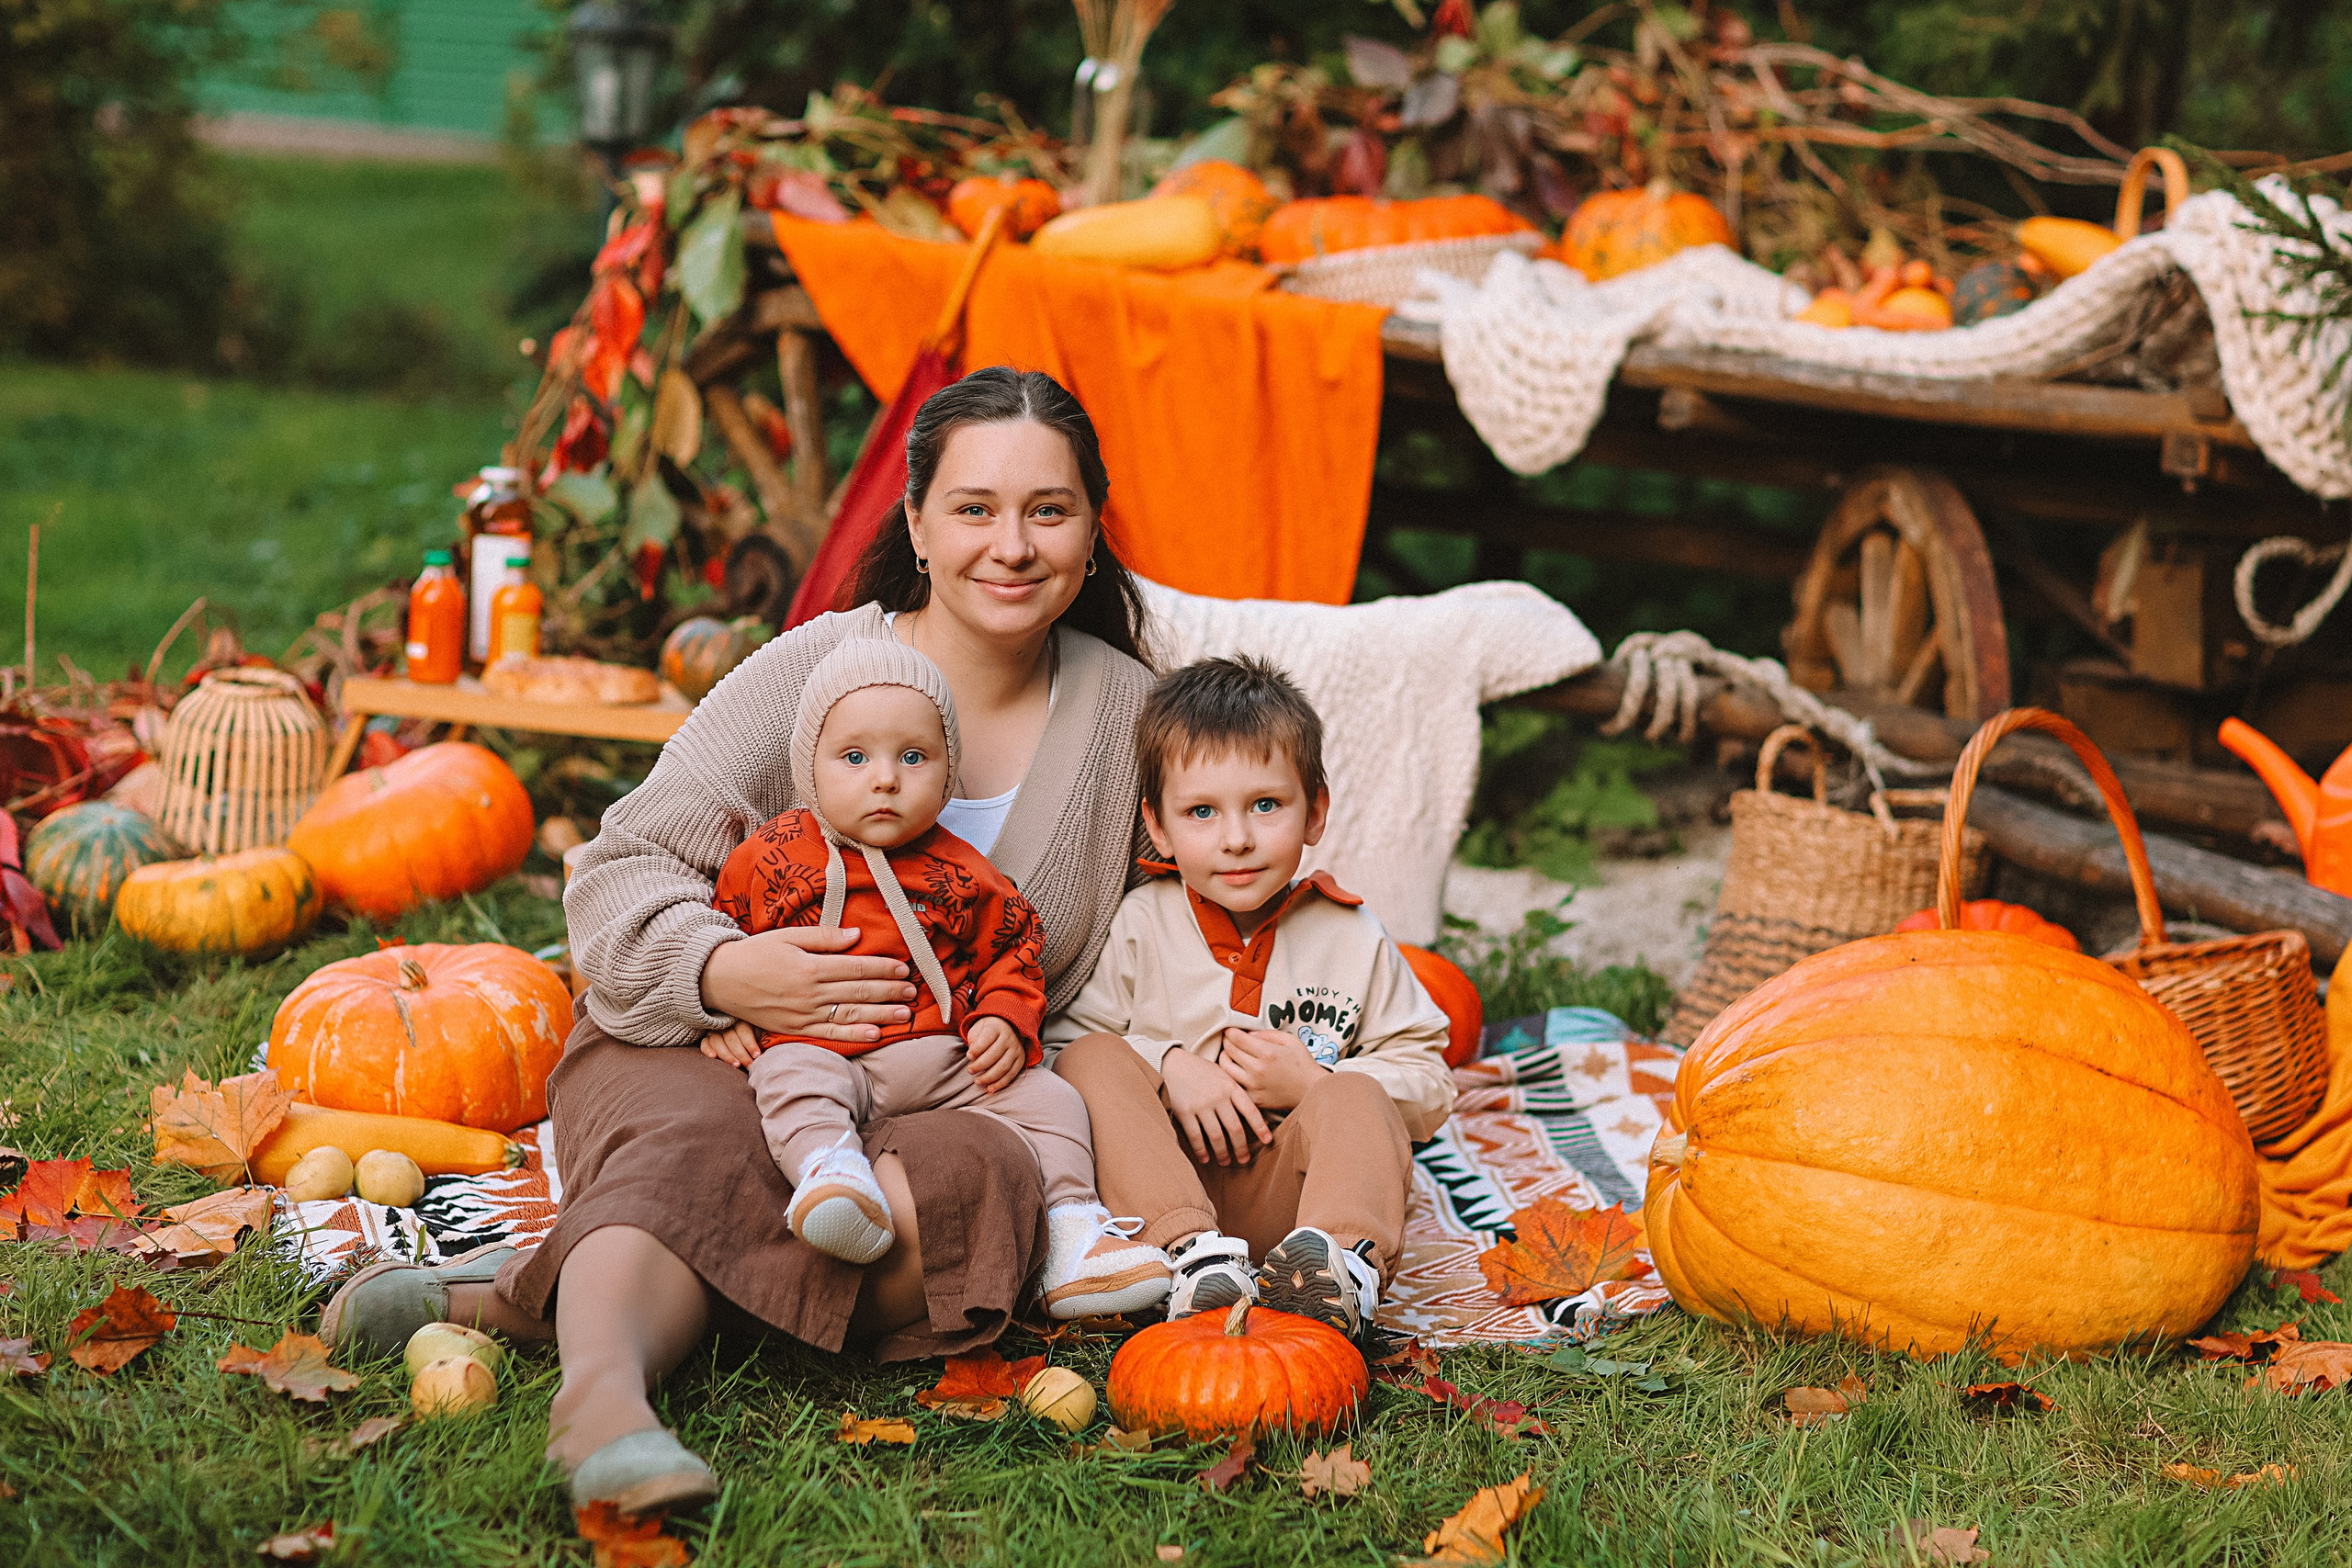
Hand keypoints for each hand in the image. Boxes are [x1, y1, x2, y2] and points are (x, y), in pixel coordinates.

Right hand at [698, 1020, 762, 1068]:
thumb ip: (763, 1037)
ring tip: (736, 1065)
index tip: (757, 1055)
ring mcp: (715, 1031)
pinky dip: (708, 1049)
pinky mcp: (706, 1039)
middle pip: (731, 1038)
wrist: (738, 1036)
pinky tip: (714, 1057)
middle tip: (749, 1065)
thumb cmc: (754, 1037)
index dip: (750, 1043)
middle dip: (741, 1054)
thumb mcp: (760, 1033)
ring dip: (727, 1054)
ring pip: (718, 1041)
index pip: (743, 1030)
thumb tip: (772, 1044)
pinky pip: (704, 1043)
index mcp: (741, 1020)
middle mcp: (726, 1024)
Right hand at [699, 926, 916, 1043]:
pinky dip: (853, 1036)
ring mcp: (803, 1015)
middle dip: (889, 991)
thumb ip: (824, 937)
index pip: (856, 968)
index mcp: (810, 967)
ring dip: (881, 1014)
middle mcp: (810, 993)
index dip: (883, 968)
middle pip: (859, 992)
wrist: (719, 980)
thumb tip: (857, 935)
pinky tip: (875, 1035)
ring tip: (905, 1013)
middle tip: (913, 990)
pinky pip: (829, 1036)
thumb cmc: (755, 953)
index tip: (904, 967)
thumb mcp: (788, 936)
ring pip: (850, 1015)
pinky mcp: (795, 1030)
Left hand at [963, 1016, 1024, 1093]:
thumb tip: (972, 1055)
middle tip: (970, 1070)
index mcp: (996, 1027)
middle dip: (980, 1065)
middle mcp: (1009, 1038)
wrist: (1008, 1027)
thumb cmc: (987, 1031)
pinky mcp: (1021, 1060)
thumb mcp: (978, 1029)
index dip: (977, 1049)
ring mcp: (1016, 1049)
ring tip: (977, 1081)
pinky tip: (990, 1089)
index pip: (987, 1038)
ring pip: (1003, 1066)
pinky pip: (1011, 1074)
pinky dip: (1000, 1083)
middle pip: (995, 1054)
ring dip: (989, 1077)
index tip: (969, 1056)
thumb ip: (974, 1039)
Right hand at [1160, 1046, 1272, 1166]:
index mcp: (1230, 1086)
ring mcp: (1201, 1104)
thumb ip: (1234, 1091)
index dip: (1260, 1127)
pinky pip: (1196, 1136)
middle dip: (1241, 1147)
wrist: (1172, 1063)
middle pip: (1234, 1128)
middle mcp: (1218, 1096)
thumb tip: (1250, 1114)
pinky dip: (1201, 1151)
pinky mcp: (1184, 1112)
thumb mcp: (1222, 1074)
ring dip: (1222, 1153)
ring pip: (1216, 1136)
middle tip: (1244, 1160)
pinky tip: (1205, 1159)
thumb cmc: (1200, 1071)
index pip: (1250, 1110)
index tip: (1268, 1140)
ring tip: (1225, 1162)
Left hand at [1218, 1027, 1329, 1110]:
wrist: (1312, 1091)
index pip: (1236, 1038)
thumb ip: (1267, 1034)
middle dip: (1226, 1042)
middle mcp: (1258, 1070)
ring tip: (1230, 1054)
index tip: (1230, 1030)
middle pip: (1228, 1051)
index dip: (1230, 1031)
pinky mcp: (1253, 1099)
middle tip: (1229, 1040)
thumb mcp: (1290, 1040)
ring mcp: (1254, 1087)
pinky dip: (1231, 1076)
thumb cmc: (1303, 1064)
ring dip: (1224, 1058)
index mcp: (1267, 1053)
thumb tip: (1248, 1034)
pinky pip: (1233, 1085)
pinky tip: (1236, 1071)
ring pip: (1225, 1068)